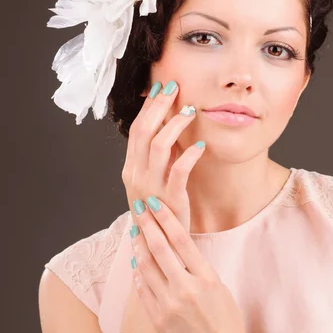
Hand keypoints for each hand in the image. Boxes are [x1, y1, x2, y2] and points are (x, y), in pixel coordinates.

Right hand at [119, 80, 203, 332]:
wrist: (161, 245)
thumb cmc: (160, 208)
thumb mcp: (154, 178)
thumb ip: (158, 154)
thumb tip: (168, 122)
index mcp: (131, 168)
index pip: (136, 129)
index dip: (149, 106)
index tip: (162, 87)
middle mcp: (136, 175)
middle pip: (144, 131)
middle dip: (159, 106)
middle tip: (174, 88)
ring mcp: (151, 188)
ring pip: (159, 146)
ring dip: (175, 125)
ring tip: (191, 112)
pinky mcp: (170, 200)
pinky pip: (179, 171)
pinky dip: (190, 154)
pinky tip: (202, 145)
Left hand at [130, 195, 247, 332]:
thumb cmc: (225, 320)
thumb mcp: (220, 288)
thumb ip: (199, 268)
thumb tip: (178, 247)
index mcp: (207, 278)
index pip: (181, 240)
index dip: (166, 218)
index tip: (155, 203)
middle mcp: (187, 289)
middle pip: (160, 248)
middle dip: (148, 224)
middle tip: (139, 207)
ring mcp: (170, 305)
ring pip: (146, 267)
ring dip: (138, 245)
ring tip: (135, 230)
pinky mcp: (158, 319)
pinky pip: (142, 290)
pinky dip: (138, 272)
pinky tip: (135, 259)